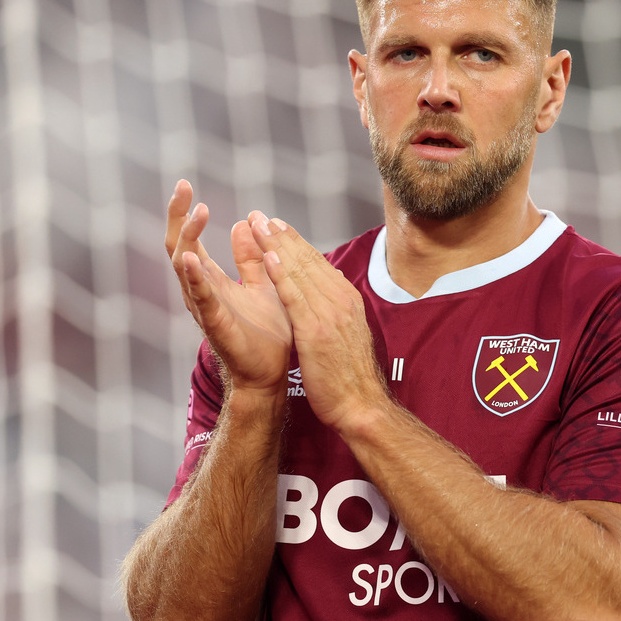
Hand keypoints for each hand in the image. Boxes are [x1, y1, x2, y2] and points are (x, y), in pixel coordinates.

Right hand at [166, 181, 293, 396]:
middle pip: (178, 248)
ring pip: (185, 270)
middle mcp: (202, 292)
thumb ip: (250, 258)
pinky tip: (190, 259)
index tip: (185, 185)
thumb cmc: (267, 333)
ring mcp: (206, 308)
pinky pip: (202, 298)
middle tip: (183, 188)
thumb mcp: (262, 284)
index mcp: (212, 281)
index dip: (184, 213)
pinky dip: (194, 278)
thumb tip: (242, 224)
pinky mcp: (217, 325)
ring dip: (188, 240)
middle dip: (178, 217)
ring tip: (195, 214)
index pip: (189, 240)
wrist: (272, 375)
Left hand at [250, 214, 390, 429]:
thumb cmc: (351, 375)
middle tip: (260, 216)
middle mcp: (340, 300)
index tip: (277, 225)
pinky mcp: (315, 332)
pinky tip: (268, 258)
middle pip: (308, 260)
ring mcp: (329, 314)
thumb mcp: (348, 333)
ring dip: (277, 246)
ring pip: (300, 272)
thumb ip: (337, 308)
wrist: (361, 404)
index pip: (318, 263)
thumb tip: (330, 286)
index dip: (295, 242)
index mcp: (347, 300)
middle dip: (282, 236)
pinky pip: (295, 298)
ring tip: (259, 226)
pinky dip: (281, 275)